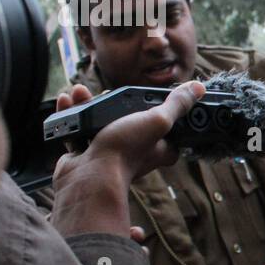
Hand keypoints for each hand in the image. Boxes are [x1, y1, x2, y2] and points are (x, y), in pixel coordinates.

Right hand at [50, 80, 204, 238]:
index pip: (167, 128)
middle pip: (127, 119)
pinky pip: (77, 130)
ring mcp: (109, 152)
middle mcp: (136, 151)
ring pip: (99, 121)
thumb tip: (199, 89)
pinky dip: (69, 114)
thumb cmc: (125, 150)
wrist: (87, 176)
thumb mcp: (157, 121)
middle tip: (106, 93)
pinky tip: (65, 101)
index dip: (160, 111)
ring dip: (86, 103)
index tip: (150, 98)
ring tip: (79, 92)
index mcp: (159, 147)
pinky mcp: (85, 154)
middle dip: (113, 101)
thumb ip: (177, 105)